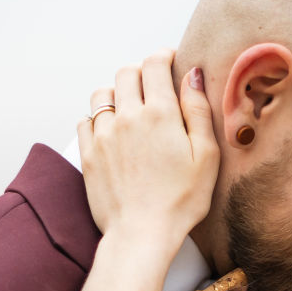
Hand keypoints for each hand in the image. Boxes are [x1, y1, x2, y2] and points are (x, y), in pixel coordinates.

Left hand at [79, 49, 217, 252]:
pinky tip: (111, 130)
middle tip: (153, 84)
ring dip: (116, 92)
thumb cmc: (181, 201)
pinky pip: (85, 120)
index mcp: (160, 114)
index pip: (154, 64)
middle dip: (141, 71)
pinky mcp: (87, 154)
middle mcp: (127, 117)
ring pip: (102, 93)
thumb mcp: (206, 156)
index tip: (169, 60)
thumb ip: (199, 110)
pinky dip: (97, 118)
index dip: (163, 56)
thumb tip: (193, 75)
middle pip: (126, 72)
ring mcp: (103, 135)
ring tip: (129, 106)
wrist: (141, 234)